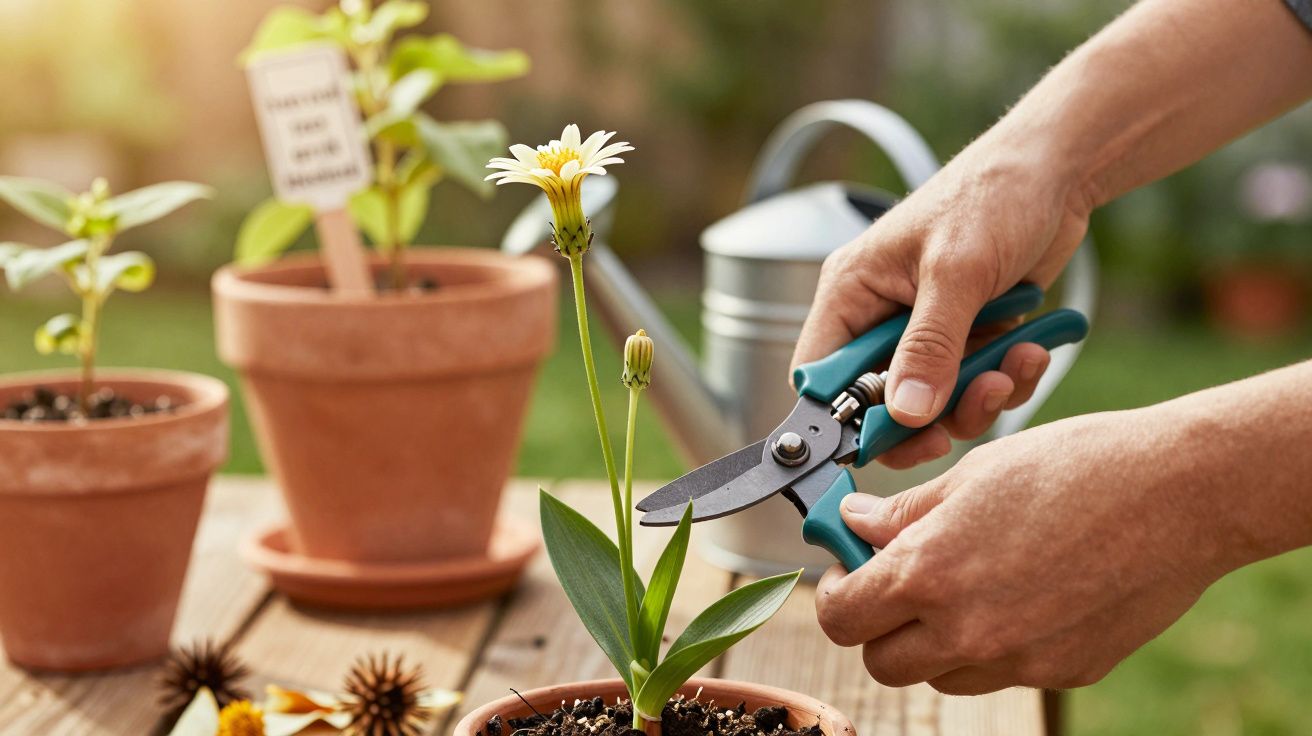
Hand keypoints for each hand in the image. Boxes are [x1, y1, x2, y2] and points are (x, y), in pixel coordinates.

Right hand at [791, 128, 1090, 467]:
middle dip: (925, 417)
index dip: (843, 416)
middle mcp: (879, 316)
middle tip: (955, 425)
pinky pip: (974, 386)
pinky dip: (1005, 381)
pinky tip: (1032, 350)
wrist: (1058, 172)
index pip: (819, 374)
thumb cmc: (993, 195)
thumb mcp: (956, 272)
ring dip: (976, 399)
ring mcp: (924, 330)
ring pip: (932, 403)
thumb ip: (929, 346)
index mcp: (852, 292)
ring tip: (1014, 367)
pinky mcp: (967, 338)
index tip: (889, 436)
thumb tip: (904, 413)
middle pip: (878, 403)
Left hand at [813, 408, 1237, 694]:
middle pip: (882, 662)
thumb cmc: (1074, 466)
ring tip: (965, 581)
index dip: (837, 591)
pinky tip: (1023, 592)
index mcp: (929, 575)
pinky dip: (994, 644)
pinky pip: (1003, 673)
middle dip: (879, 625)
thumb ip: (903, 513)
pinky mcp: (1064, 671)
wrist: (1179, 493)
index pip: (841, 618)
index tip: (849, 568)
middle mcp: (967, 632)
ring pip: (941, 674)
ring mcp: (1019, 661)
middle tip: (898, 581)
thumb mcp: (972, 474)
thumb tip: (855, 524)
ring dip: (934, 640)